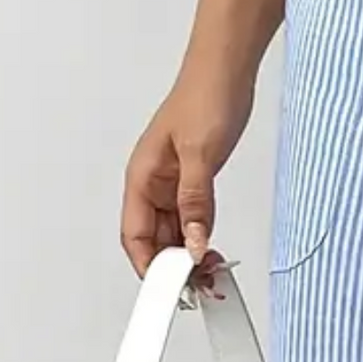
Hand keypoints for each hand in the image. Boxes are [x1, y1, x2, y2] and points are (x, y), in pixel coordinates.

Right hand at [121, 62, 254, 277]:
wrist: (227, 70)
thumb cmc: (205, 97)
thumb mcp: (200, 154)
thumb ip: (196, 202)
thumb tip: (192, 243)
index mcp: (141, 178)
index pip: (135, 237)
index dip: (149, 268)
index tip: (170, 290)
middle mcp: (152, 184)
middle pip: (155, 241)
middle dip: (174, 267)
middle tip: (201, 286)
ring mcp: (173, 184)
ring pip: (175, 234)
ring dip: (190, 255)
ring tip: (212, 273)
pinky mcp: (193, 181)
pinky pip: (192, 220)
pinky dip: (202, 238)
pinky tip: (214, 249)